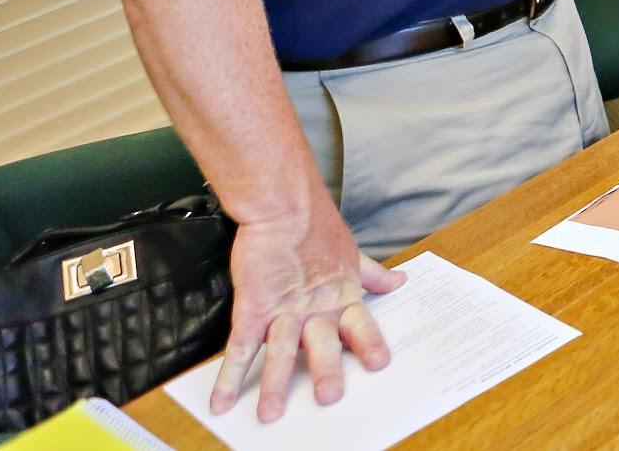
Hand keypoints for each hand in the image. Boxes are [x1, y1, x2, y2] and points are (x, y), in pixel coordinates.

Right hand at [209, 192, 403, 421]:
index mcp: (341, 296)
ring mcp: (283, 309)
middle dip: (325, 371)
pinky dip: (229, 375)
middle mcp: (315, 307)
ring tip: (271, 414)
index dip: (370, 344)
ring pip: (281, 351)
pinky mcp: (253, 307)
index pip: (361, 325)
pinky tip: (220, 400)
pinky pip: (240, 346)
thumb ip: (373, 275)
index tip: (380, 365)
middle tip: (329, 397)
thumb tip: (398, 282)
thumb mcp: (351, 253)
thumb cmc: (317, 227)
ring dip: (275, 383)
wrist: (283, 206)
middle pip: (322, 344)